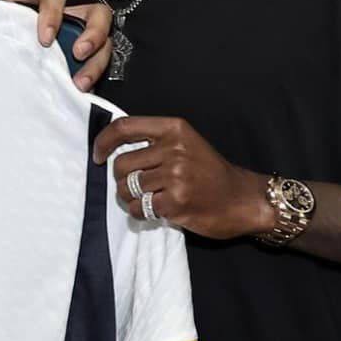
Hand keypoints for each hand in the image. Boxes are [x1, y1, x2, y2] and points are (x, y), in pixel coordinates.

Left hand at [5, 0, 112, 90]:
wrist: (3, 58)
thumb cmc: (5, 36)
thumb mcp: (4, 27)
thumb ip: (7, 28)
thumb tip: (4, 42)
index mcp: (45, 2)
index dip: (53, 12)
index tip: (44, 38)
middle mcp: (71, 17)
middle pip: (98, 15)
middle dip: (93, 34)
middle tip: (78, 54)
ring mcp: (83, 39)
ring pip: (105, 43)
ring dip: (96, 63)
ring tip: (80, 83)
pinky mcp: (87, 63)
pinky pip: (100, 68)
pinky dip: (94, 80)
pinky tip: (80, 92)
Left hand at [92, 115, 274, 238]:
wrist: (243, 199)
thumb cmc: (210, 172)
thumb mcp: (186, 143)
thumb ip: (154, 141)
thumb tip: (112, 148)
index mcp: (174, 128)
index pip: (124, 127)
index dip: (103, 142)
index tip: (97, 155)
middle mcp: (174, 149)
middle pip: (121, 164)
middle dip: (122, 180)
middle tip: (138, 187)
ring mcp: (175, 176)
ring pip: (127, 188)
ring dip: (131, 198)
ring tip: (149, 199)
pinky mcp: (176, 202)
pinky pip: (139, 208)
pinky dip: (141, 213)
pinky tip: (156, 210)